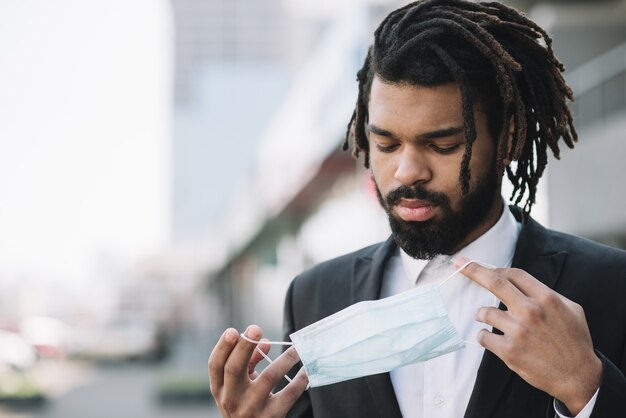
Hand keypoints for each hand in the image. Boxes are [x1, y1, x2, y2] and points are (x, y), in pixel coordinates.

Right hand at [208, 325, 308, 417]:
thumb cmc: (245, 403)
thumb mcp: (239, 385)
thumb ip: (249, 362)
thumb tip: (265, 342)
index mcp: (220, 388)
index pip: (215, 365)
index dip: (223, 347)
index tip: (233, 331)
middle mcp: (231, 399)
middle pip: (234, 369)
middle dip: (245, 346)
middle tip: (256, 329)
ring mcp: (250, 409)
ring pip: (268, 377)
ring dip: (285, 359)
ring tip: (297, 348)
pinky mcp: (271, 417)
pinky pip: (289, 394)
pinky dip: (300, 379)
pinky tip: (306, 369)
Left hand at [456, 259, 601, 415]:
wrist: (578, 375)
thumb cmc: (574, 341)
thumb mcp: (571, 309)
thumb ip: (546, 294)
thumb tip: (521, 284)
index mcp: (546, 298)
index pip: (513, 274)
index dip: (496, 268)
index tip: (482, 266)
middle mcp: (530, 311)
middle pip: (494, 282)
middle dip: (473, 270)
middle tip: (460, 264)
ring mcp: (518, 331)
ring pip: (484, 312)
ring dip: (480, 314)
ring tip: (483, 317)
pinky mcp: (509, 351)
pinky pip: (484, 336)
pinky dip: (484, 335)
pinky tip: (490, 337)